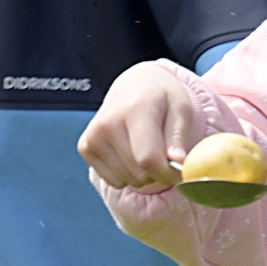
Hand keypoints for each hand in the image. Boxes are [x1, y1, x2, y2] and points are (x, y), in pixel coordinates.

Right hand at [77, 62, 194, 190]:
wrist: (134, 84)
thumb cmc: (162, 98)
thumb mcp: (181, 108)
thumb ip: (179, 136)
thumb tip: (178, 162)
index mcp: (135, 110)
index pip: (148, 159)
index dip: (168, 174)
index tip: (180, 172)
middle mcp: (108, 123)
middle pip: (139, 173)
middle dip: (158, 173)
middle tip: (166, 156)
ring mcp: (93, 136)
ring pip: (127, 180)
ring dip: (144, 174)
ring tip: (148, 149)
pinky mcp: (85, 147)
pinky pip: (114, 181)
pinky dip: (128, 174)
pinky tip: (132, 152)